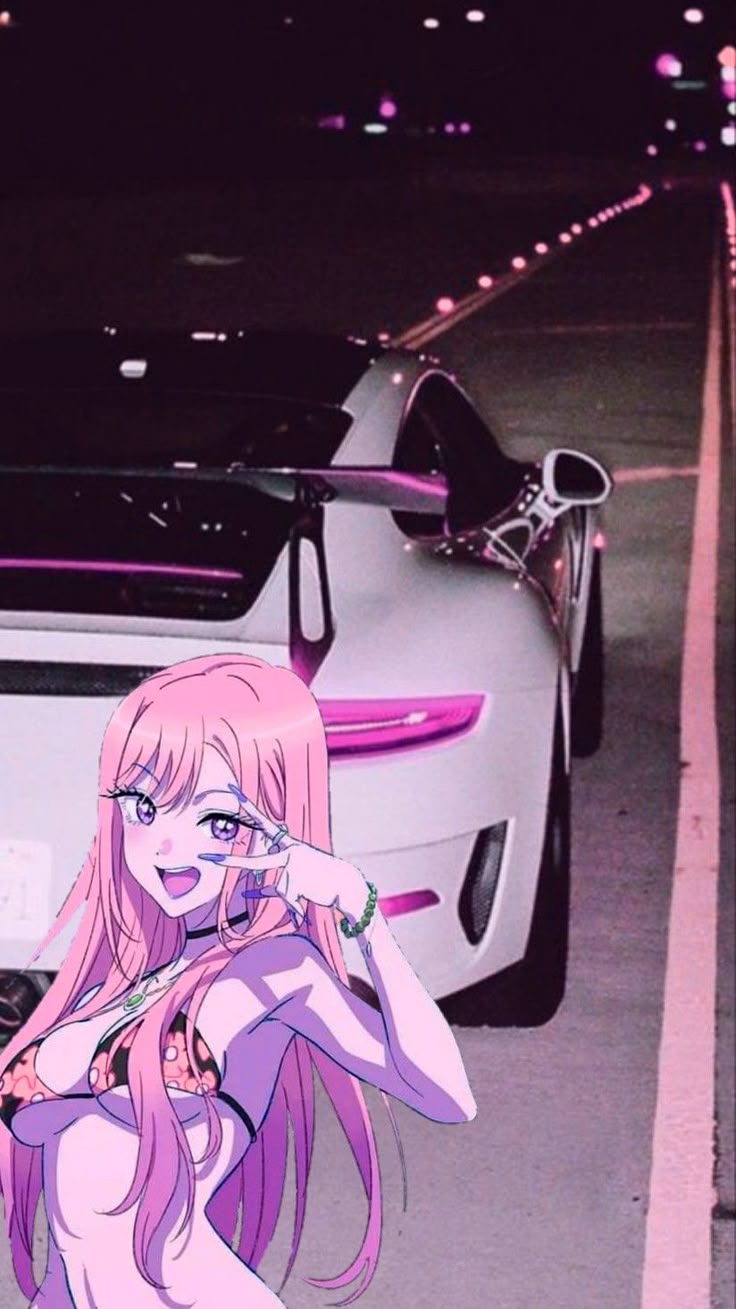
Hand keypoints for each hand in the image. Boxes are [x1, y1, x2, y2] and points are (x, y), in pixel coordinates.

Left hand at [198, 784, 365, 927]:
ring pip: (280, 889)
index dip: (247, 806)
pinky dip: (293, 906)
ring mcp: (292, 866)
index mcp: (288, 844)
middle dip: (229, 862)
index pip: (263, 823)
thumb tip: (248, 890)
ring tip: (312, 889)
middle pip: (255, 863)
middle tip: (206, 857)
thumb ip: (271, 881)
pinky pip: (287, 898)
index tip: (233, 791)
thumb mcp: (295, 875)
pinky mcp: (297, 882)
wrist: (345, 883)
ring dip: (294, 896)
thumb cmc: (320, 878)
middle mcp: (288, 851)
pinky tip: (299, 903)